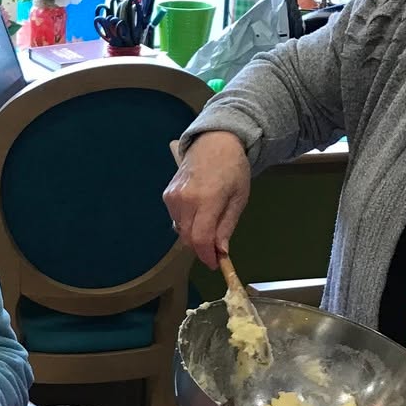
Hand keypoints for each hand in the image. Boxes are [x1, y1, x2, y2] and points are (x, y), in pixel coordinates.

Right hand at [164, 129, 251, 268]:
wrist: (215, 142)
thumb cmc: (233, 169)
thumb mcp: (238, 198)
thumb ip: (226, 226)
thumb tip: (220, 251)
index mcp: (207, 199)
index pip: (200, 239)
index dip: (207, 256)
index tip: (215, 264)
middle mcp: (185, 199)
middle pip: (188, 238)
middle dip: (202, 248)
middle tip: (216, 250)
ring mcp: (172, 197)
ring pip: (181, 230)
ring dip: (194, 235)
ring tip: (210, 225)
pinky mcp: (167, 195)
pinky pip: (176, 219)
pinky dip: (187, 223)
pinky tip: (199, 213)